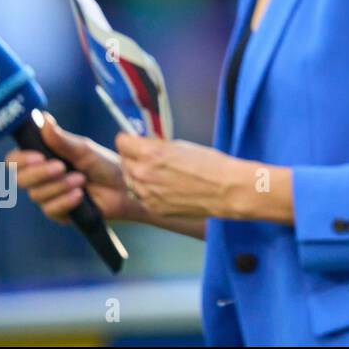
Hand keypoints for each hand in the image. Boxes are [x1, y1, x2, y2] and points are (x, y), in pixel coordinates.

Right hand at [6, 112, 139, 223]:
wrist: (125, 187)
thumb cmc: (104, 164)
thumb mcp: (84, 149)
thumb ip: (62, 140)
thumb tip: (43, 120)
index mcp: (44, 158)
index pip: (16, 160)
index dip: (20, 159)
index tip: (37, 156)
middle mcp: (41, 178)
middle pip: (21, 179)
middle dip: (40, 173)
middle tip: (61, 167)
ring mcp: (49, 197)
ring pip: (37, 195)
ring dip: (60, 186)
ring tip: (81, 179)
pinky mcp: (59, 213)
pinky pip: (51, 210)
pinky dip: (66, 200)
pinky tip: (80, 195)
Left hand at [116, 133, 245, 219]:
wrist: (226, 190)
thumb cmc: (211, 165)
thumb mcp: (182, 145)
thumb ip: (158, 146)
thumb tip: (145, 146)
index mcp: (151, 153)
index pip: (122, 142)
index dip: (129, 140)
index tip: (132, 141)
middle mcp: (144, 174)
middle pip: (124, 161)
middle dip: (133, 157)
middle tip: (147, 157)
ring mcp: (147, 194)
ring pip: (130, 180)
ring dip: (138, 175)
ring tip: (157, 173)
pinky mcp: (154, 208)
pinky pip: (140, 196)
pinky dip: (147, 191)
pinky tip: (163, 187)